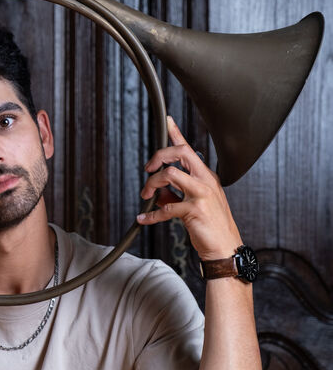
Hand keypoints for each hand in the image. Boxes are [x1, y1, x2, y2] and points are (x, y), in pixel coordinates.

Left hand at [136, 116, 241, 260]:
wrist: (225, 248)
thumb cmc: (212, 227)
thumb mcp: (196, 204)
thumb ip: (178, 194)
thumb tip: (159, 191)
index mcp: (206, 176)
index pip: (189, 149)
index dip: (176, 133)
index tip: (167, 121)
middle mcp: (205, 181)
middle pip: (179, 153)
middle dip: (158, 156)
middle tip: (148, 169)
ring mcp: (201, 194)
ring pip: (170, 175)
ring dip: (151, 184)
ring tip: (145, 196)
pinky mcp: (195, 210)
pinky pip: (165, 207)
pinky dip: (151, 214)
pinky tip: (144, 218)